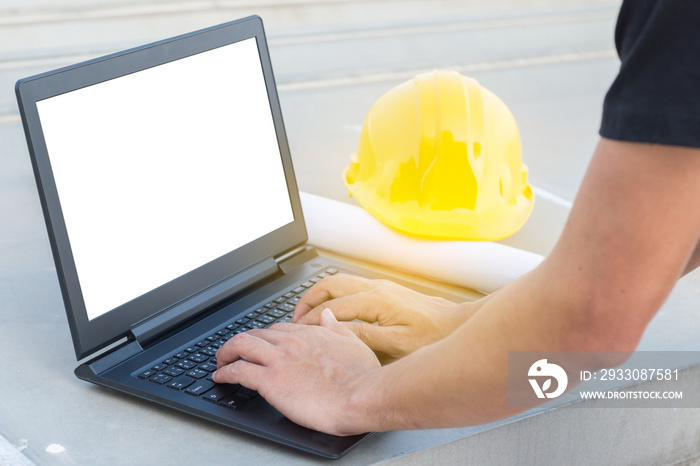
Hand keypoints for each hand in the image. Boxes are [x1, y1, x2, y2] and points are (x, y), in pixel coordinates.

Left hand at [213, 309, 379, 435]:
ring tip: (219, 361)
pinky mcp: (270, 381)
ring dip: (225, 353)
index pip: (278, 329)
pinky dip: (224, 373)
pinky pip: (238, 371)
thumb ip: (337, 327)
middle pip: (255, 334)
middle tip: (233, 352)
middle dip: (240, 342)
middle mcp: (291, 342)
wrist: (361, 396)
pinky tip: (219, 377)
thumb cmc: (362, 377)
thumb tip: (327, 315)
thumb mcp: (354, 342)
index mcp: (310, 334)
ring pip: (240, 345)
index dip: (265, 336)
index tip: (260, 344)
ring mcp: (279, 360)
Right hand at [292, 274, 475, 363]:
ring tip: (306, 313)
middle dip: (307, 300)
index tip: (297, 332)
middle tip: (294, 319)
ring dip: (319, 295)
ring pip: (339, 282)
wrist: (457, 326)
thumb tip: (334, 329)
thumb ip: (363, 336)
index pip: (331, 307)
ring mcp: (380, 287)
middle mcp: (376, 288)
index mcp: (375, 300)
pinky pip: (350, 286)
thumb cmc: (433, 337)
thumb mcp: (397, 344)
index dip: (310, 319)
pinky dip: (332, 296)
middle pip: (329, 284)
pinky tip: (331, 311)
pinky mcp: (385, 292)